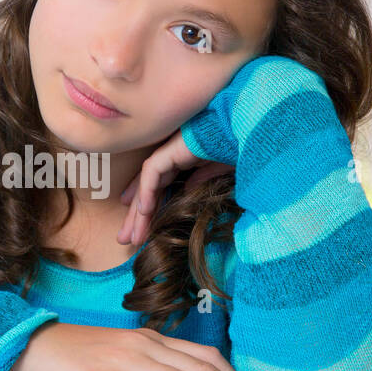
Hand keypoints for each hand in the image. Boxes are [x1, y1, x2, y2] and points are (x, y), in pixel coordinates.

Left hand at [116, 130, 233, 246]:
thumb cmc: (236, 145)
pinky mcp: (172, 149)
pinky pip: (152, 172)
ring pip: (146, 184)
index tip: (140, 227)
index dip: (148, 205)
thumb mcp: (217, 169)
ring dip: (137, 212)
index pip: (159, 186)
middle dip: (136, 216)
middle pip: (148, 190)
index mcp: (183, 160)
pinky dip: (147, 191)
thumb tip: (187, 190)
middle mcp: (172, 156)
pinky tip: (144, 211)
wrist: (245, 131)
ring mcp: (170, 151)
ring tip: (131, 236)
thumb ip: (200, 178)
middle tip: (126, 239)